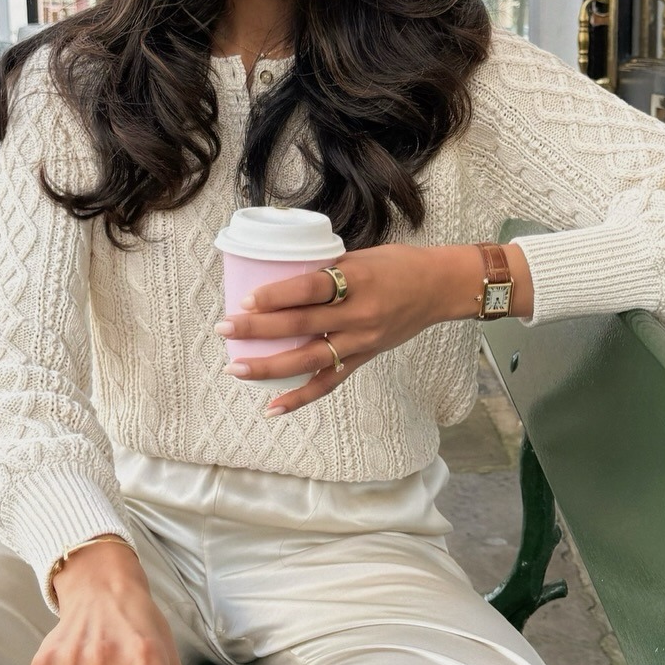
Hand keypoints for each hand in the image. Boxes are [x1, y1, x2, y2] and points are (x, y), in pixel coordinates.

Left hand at [215, 241, 534, 414]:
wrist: (439, 288)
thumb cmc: (397, 264)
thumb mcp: (359, 256)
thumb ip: (324, 270)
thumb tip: (278, 278)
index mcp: (357, 280)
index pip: (310, 288)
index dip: (276, 296)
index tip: (245, 299)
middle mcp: (359, 314)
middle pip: (301, 325)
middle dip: (258, 329)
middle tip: (225, 328)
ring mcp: (361, 341)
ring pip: (309, 360)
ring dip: (269, 366)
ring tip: (236, 368)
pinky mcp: (364, 358)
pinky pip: (329, 382)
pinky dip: (300, 397)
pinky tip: (272, 407)